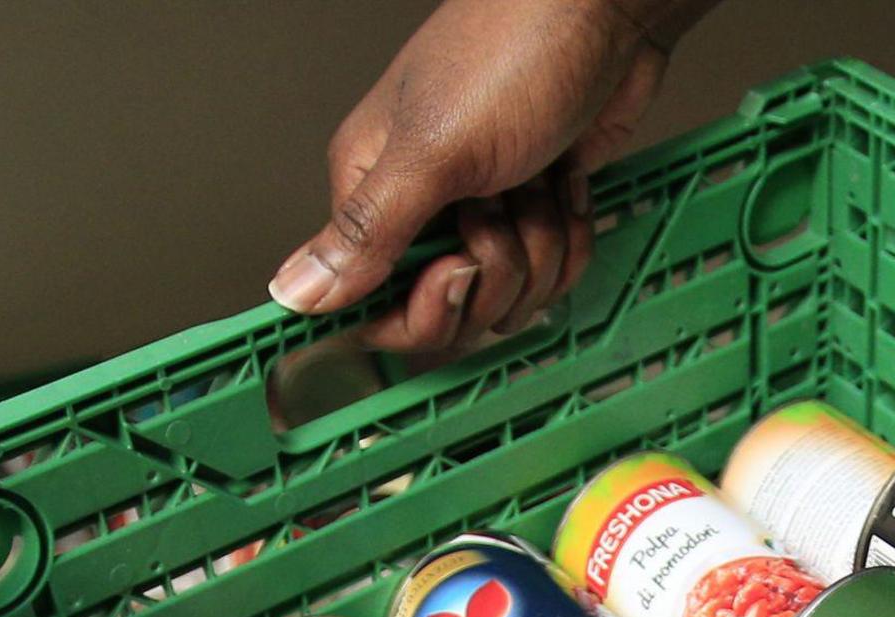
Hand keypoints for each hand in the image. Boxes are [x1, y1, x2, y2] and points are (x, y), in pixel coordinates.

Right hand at [270, 0, 703, 359]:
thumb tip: (291, 291)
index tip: (456, 269)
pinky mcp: (537, 207)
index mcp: (374, 190)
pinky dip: (571, 234)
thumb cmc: (515, 49)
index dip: (424, 308)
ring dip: (543, 246)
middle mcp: (424, 206)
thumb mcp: (434, 149)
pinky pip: (553, 268)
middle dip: (496, 272)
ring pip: (511, 294)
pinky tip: (568, 185)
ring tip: (539, 180)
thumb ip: (366, 231)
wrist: (604, 12)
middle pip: (451, 309)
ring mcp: (484, 209)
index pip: (376, 304)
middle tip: (503, 208)